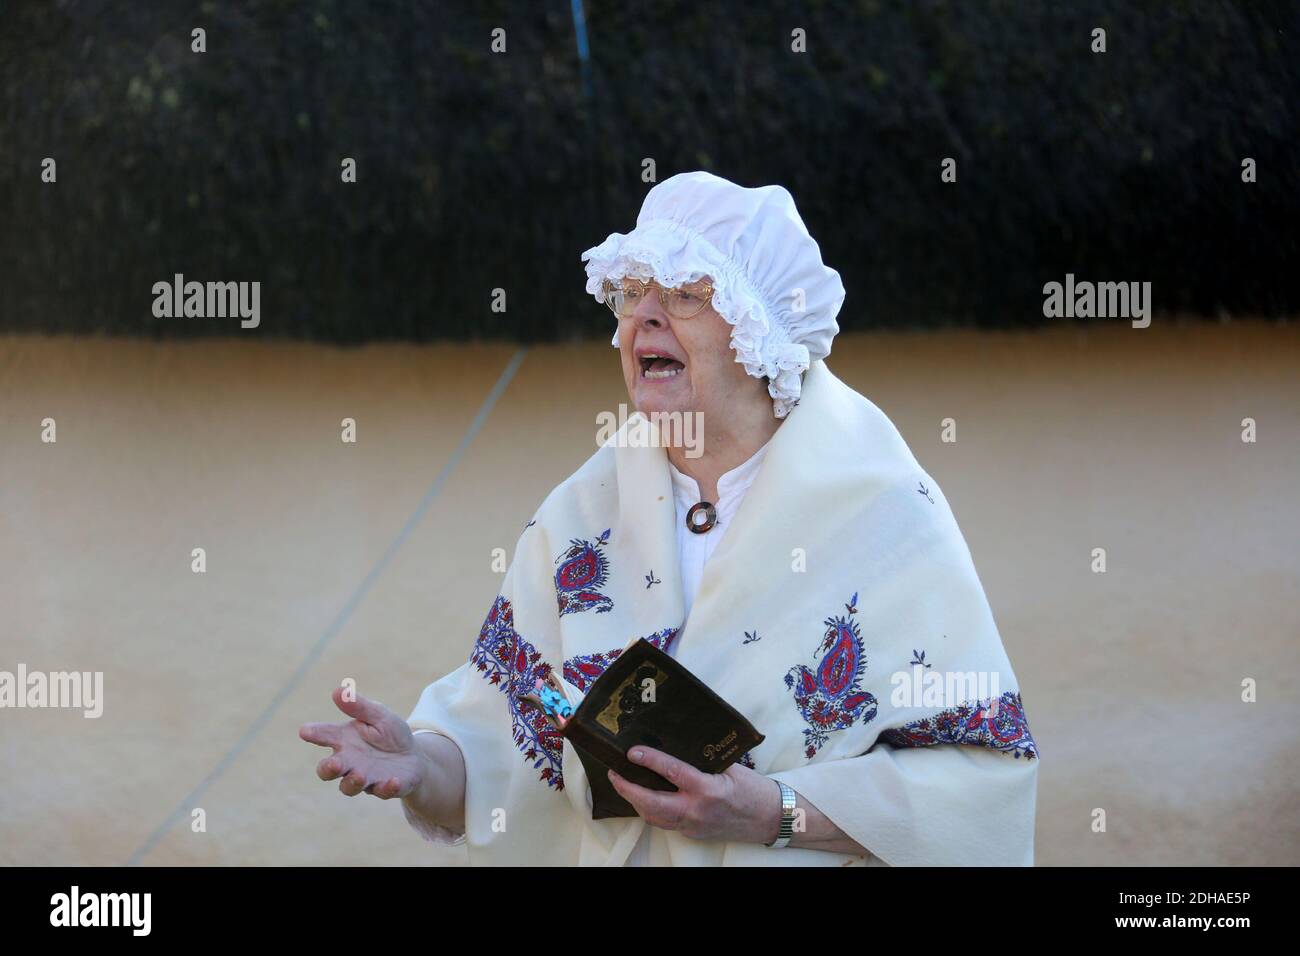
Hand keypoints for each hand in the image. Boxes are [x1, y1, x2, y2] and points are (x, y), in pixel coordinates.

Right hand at [299, 685, 425, 799]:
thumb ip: (359, 706)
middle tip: (335, 763)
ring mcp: (366, 778)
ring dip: (353, 782)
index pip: (325, 735)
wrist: (414, 757)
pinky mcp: (385, 788)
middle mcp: (350, 762)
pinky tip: (393, 780)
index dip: (314, 733)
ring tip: (360, 774)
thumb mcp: (378, 715)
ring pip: (348, 787)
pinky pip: (382, 791)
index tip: (305, 731)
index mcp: (345, 740)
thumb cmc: (389, 734)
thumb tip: (338, 691)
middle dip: (328, 768)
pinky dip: (386, 788)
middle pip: (327, 770)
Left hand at [607, 747, 780, 843]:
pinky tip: (645, 798)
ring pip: (655, 817)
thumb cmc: (755, 790)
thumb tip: (679, 745)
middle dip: (628, 789)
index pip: (672, 772)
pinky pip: (666, 823)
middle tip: (613, 773)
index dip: (650, 761)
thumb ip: (705, 760)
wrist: (771, 820)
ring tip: (623, 784)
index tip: (632, 752)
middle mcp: (697, 811)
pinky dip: (651, 810)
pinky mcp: (693, 834)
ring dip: (636, 802)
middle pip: (652, 803)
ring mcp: (693, 826)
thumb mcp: (732, 768)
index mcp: (708, 789)